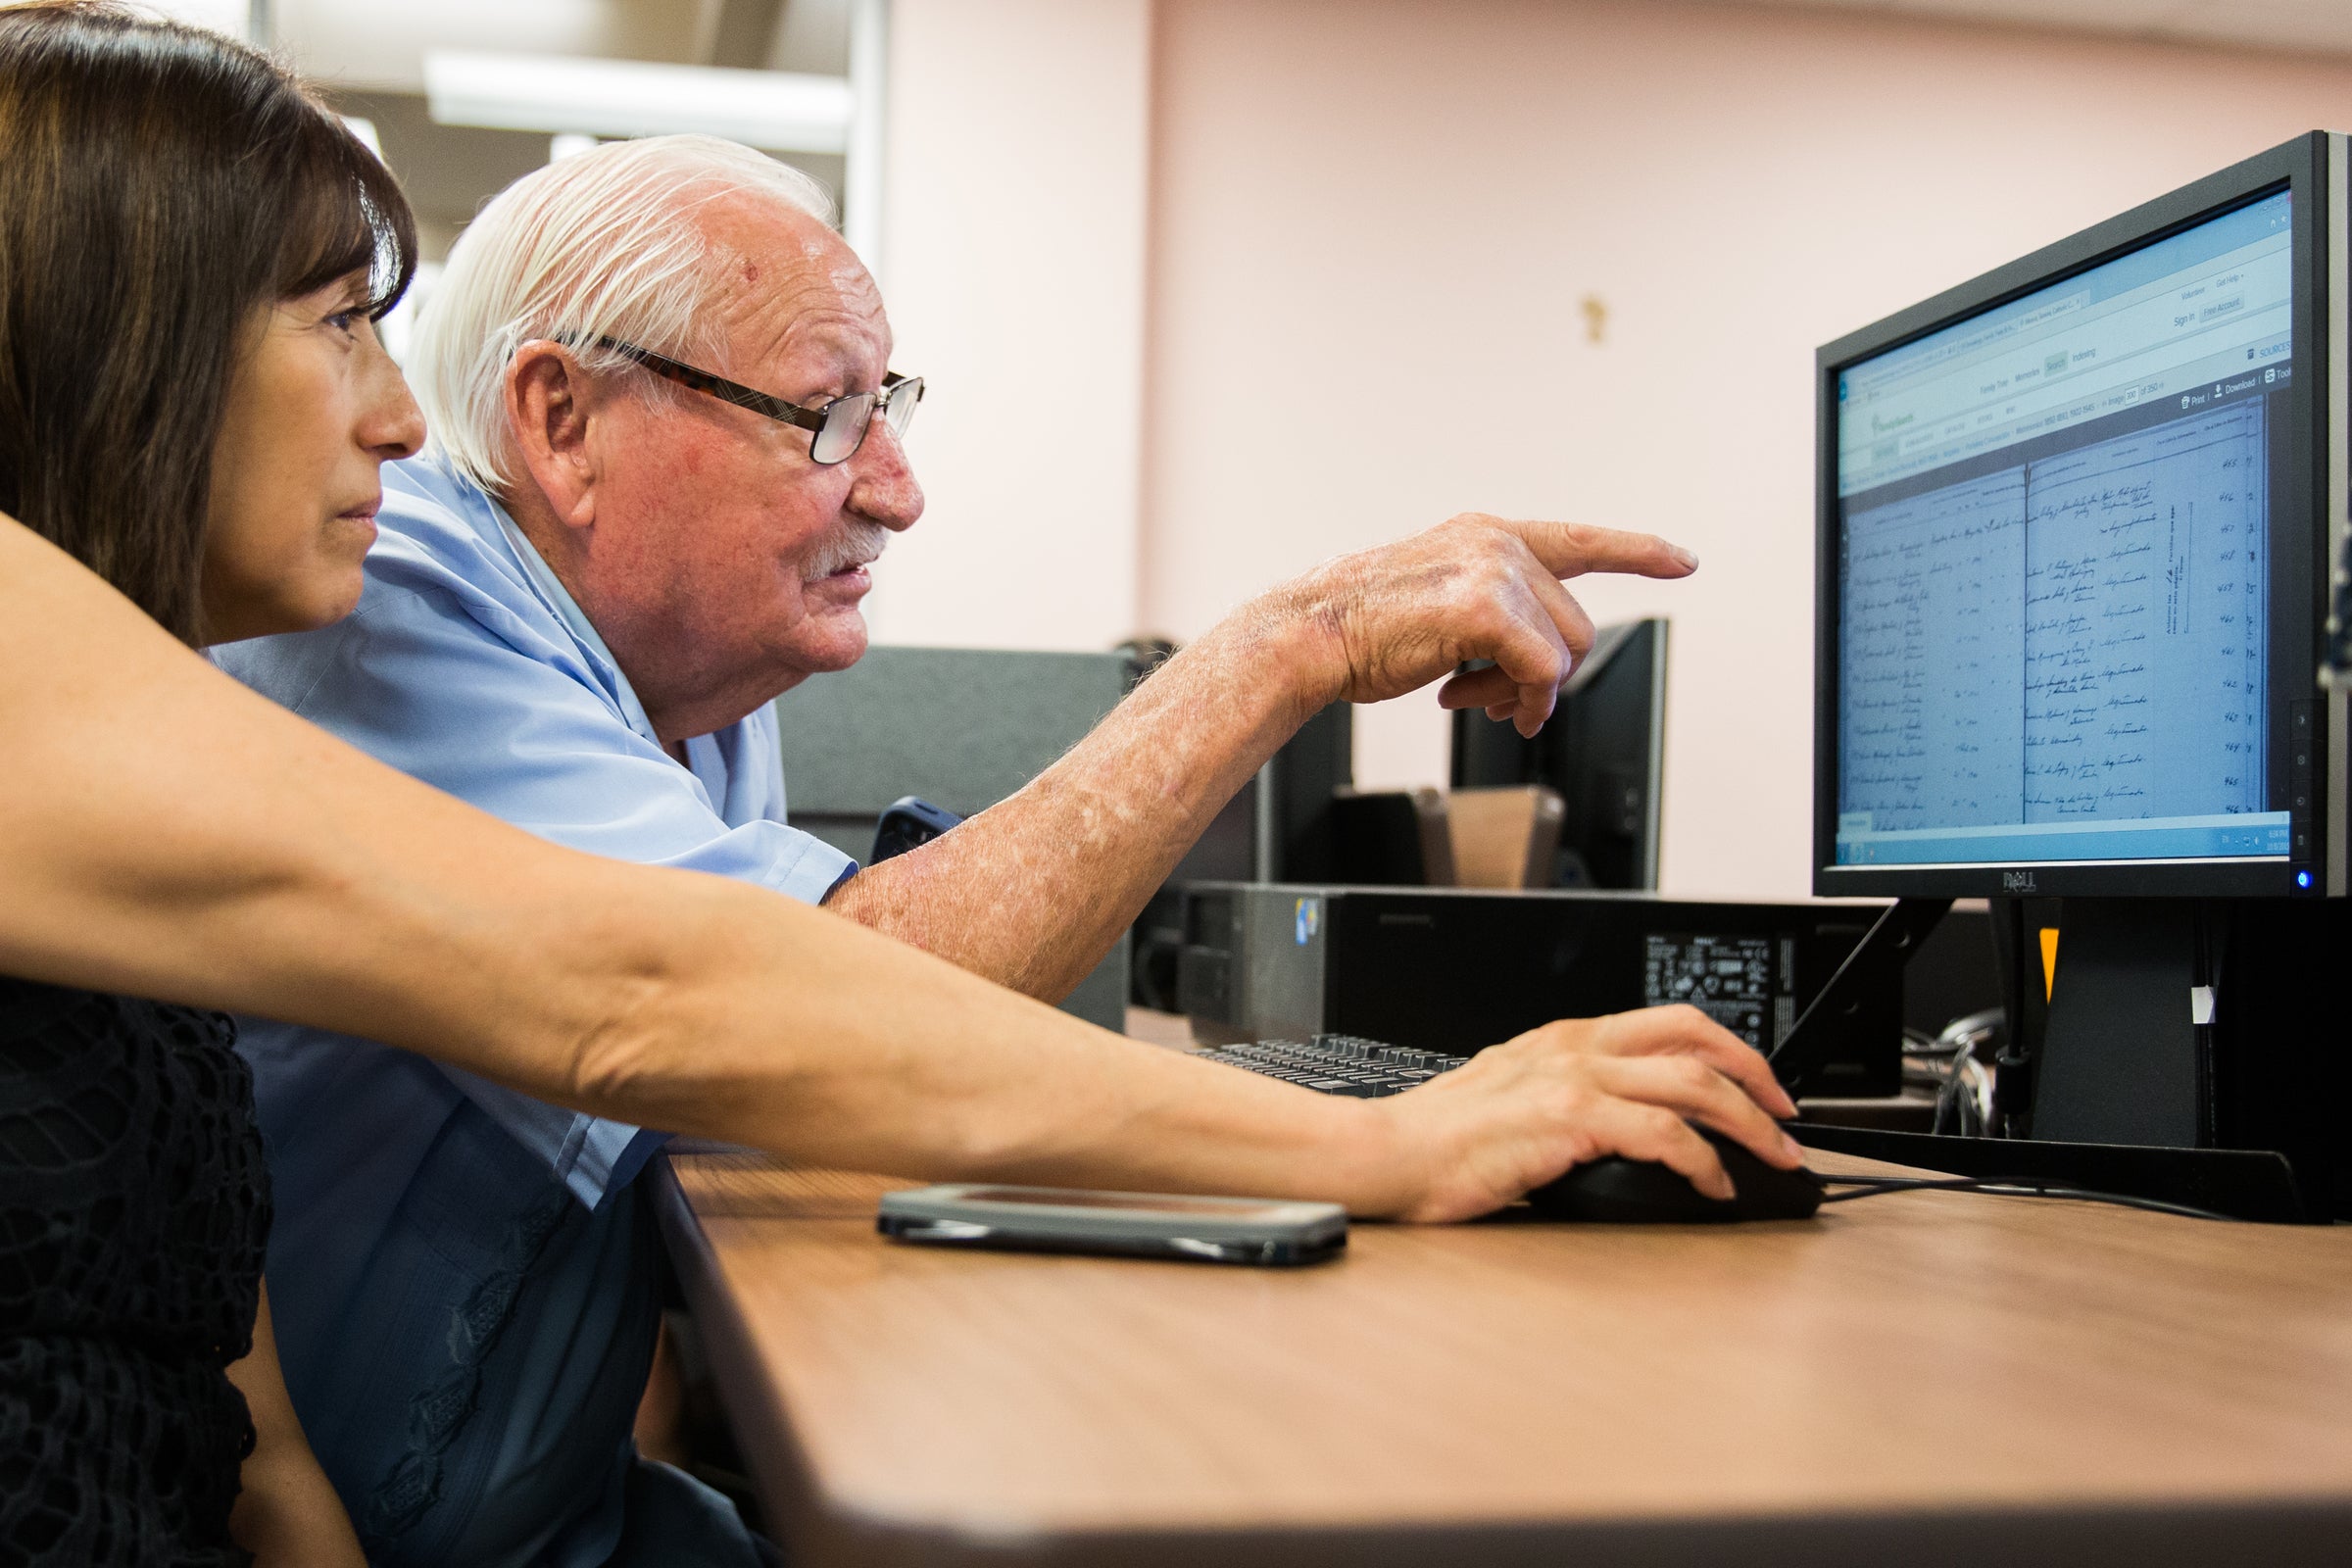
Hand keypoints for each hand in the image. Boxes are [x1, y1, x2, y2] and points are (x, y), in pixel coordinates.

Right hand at [1263, 514, 1697, 736]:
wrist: (1311, 636)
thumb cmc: (1361, 629)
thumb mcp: (1436, 600)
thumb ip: (1494, 610)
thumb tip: (1538, 668)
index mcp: (1484, 536)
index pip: (1578, 538)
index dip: (1637, 550)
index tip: (1682, 560)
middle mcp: (1495, 544)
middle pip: (1574, 625)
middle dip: (1544, 676)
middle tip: (1498, 701)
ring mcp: (1493, 571)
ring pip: (1563, 653)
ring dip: (1528, 695)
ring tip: (1478, 701)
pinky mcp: (1486, 610)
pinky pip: (1540, 672)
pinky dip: (1519, 702)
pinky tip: (1472, 703)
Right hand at [1369, 1005, 1801, 1221]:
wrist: (1393, 1153)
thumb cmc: (1442, 1138)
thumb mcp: (1512, 1094)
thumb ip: (1565, 1094)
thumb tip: (1618, 1128)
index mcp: (1565, 1037)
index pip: (1669, 1023)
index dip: (1728, 1050)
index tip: (1756, 1085)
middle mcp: (1577, 1046)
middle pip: (1697, 1040)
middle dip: (1758, 1078)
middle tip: (1787, 1117)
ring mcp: (1576, 1078)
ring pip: (1695, 1084)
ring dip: (1749, 1124)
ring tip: (1773, 1158)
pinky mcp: (1573, 1120)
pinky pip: (1666, 1136)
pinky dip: (1705, 1163)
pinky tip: (1714, 1186)